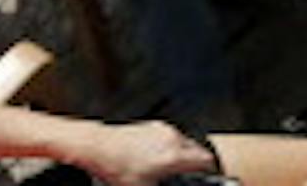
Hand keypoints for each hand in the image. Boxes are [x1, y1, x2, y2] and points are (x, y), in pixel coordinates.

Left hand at [63, 120, 217, 185]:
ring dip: (182, 155)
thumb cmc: (114, 166)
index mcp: (173, 155)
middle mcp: (171, 139)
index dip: (211, 171)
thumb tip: (169, 184)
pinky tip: (154, 159)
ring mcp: (160, 130)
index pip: (206, 160)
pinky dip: (169, 147)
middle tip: (191, 176)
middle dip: (196, 164)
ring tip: (169, 169)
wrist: (96, 146)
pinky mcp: (150, 126)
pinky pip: (169, 137)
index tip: (209, 177)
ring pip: (183, 142)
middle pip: (197, 150)